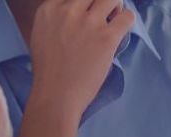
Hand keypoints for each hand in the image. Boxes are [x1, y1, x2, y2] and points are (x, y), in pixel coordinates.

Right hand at [29, 0, 134, 121]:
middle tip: (105, 14)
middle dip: (101, 2)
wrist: (57, 93)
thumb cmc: (49, 71)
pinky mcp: (107, 37)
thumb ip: (57, 19)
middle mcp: (69, 10)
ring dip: (117, 7)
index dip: (85, 2)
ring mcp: (89, 23)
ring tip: (115, 19)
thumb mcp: (42, 34)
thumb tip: (75, 13)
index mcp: (50, 8)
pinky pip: (127, 17)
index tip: (89, 10)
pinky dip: (128, 20)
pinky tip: (123, 29)